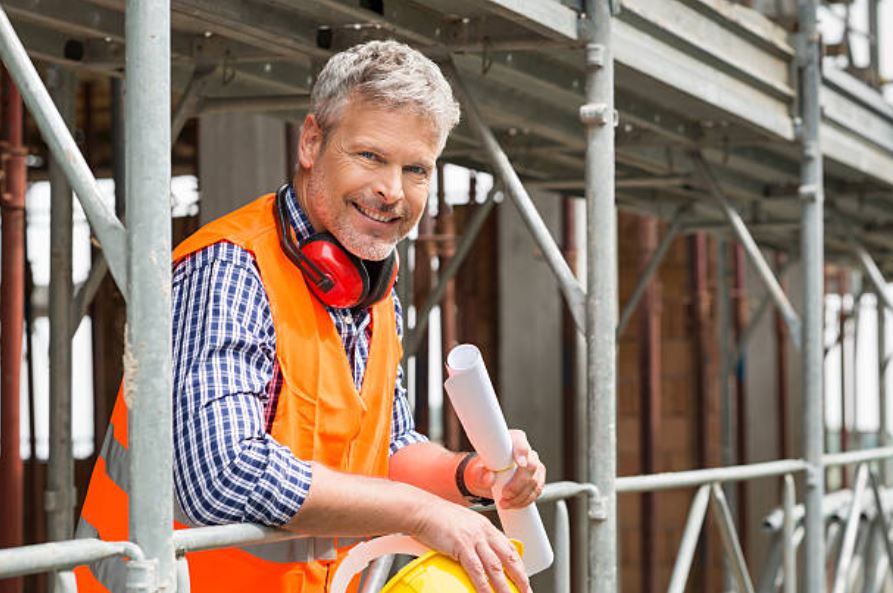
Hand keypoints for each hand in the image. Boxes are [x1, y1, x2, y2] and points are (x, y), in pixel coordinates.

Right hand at [410, 498, 530, 592]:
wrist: (420, 509)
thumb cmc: (435, 517)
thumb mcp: (461, 524)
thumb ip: (471, 537)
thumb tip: (473, 554)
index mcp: (484, 526)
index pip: (508, 547)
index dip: (518, 564)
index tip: (522, 577)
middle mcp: (483, 531)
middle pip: (508, 557)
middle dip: (520, 577)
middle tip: (526, 591)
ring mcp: (473, 538)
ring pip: (495, 567)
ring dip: (505, 586)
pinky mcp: (461, 546)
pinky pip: (477, 570)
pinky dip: (484, 586)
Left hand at [466, 429, 545, 508]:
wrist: (488, 478)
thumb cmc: (483, 470)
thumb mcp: (477, 471)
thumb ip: (481, 474)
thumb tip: (489, 478)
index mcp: (513, 441)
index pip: (520, 442)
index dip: (522, 451)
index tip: (520, 463)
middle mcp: (528, 453)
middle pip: (531, 466)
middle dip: (518, 483)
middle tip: (505, 494)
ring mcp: (535, 467)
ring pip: (535, 482)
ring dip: (520, 496)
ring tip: (504, 503)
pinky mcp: (537, 480)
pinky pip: (536, 492)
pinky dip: (525, 501)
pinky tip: (513, 505)